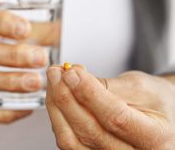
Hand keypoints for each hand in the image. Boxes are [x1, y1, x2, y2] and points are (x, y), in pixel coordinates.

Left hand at [46, 65, 174, 148]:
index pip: (115, 118)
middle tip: (57, 73)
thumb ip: (107, 86)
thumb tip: (74, 78)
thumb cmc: (155, 100)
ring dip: (57, 106)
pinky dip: (58, 116)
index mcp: (154, 138)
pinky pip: (68, 139)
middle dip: (66, 97)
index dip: (89, 93)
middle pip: (88, 131)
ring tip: (55, 81)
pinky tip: (58, 96)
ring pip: (72, 139)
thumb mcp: (139, 86)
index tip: (71, 73)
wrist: (158, 115)